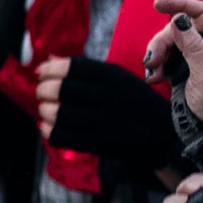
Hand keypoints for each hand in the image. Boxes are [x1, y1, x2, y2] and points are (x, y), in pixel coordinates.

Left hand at [35, 56, 182, 167]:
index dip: (50, 70)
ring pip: (61, 114)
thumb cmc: (132, 100)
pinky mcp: (102, 144)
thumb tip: (47, 58)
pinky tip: (46, 126)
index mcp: (112, 76)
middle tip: (41, 92)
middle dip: (43, 90)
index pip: (73, 68)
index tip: (40, 72)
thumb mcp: (115, 77)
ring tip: (45, 109)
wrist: (163, 131)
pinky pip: (65, 137)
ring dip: (45, 110)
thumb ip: (82, 68)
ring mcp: (105, 122)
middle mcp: (109, 97)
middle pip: (63, 90)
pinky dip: (49, 131)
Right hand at [144, 0, 202, 122]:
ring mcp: (192, 56)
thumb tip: (179, 20)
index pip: (201, 11)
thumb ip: (194, 48)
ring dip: (155, 55)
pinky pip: (162, 56)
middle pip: (176, 28)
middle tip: (153, 60)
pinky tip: (154, 78)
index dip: (181, 3)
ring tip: (152, 74)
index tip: (158, 4)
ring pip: (166, 42)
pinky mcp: (180, 67)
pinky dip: (155, 65)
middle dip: (160, 41)